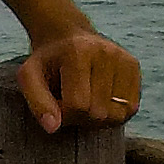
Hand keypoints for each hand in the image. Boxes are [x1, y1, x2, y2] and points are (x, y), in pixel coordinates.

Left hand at [18, 29, 141, 134]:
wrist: (66, 36)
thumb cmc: (47, 62)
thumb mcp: (29, 77)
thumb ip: (37, 103)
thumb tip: (53, 128)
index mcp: (77, 52)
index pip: (78, 105)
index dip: (64, 115)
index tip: (56, 105)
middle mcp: (105, 52)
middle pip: (98, 112)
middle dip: (81, 117)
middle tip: (70, 103)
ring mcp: (123, 58)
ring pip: (117, 114)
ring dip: (99, 118)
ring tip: (86, 101)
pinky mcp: (134, 66)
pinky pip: (131, 108)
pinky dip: (115, 112)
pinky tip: (101, 100)